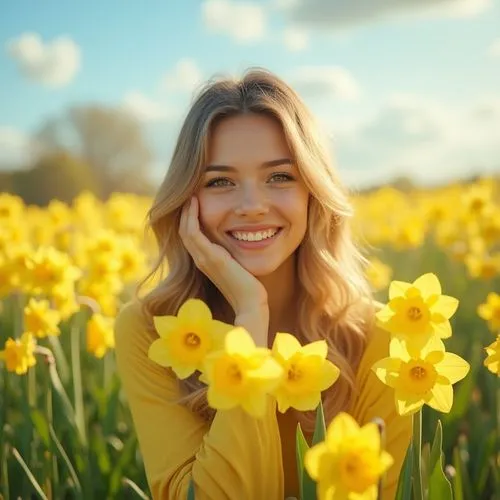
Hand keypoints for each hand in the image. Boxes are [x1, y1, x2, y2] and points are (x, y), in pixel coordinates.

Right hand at [179, 196, 268, 316]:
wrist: (250, 302)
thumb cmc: (249, 287)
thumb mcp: (238, 265)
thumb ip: (233, 254)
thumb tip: (241, 242)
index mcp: (206, 262)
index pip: (191, 237)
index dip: (190, 220)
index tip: (195, 203)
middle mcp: (201, 260)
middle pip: (183, 232)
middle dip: (185, 213)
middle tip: (189, 196)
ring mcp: (203, 258)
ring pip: (185, 230)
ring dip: (186, 212)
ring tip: (190, 196)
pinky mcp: (210, 257)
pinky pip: (192, 232)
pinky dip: (190, 216)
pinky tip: (195, 202)